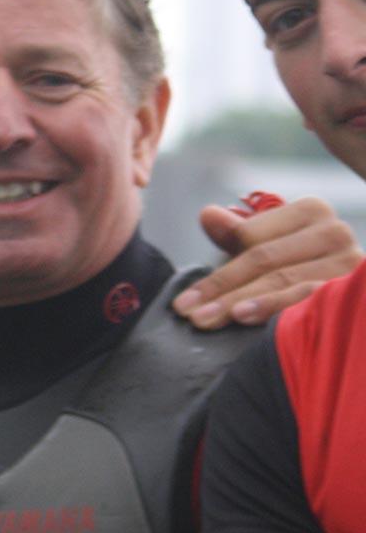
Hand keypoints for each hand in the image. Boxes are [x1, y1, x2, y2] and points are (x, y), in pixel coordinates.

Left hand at [173, 195, 361, 329]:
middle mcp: (335, 231)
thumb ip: (238, 234)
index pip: (252, 239)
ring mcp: (350, 261)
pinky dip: (281, 312)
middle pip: (265, 262)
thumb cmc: (299, 265)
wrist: (353, 296)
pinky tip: (254, 321)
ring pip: (286, 283)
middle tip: (190, 316)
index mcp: (310, 210)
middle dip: (222, 292)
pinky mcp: (358, 290)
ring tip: (212, 319)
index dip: (215, 271)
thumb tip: (207, 214)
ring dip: (245, 304)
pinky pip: (312, 303)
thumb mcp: (266, 247)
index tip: (184, 300)